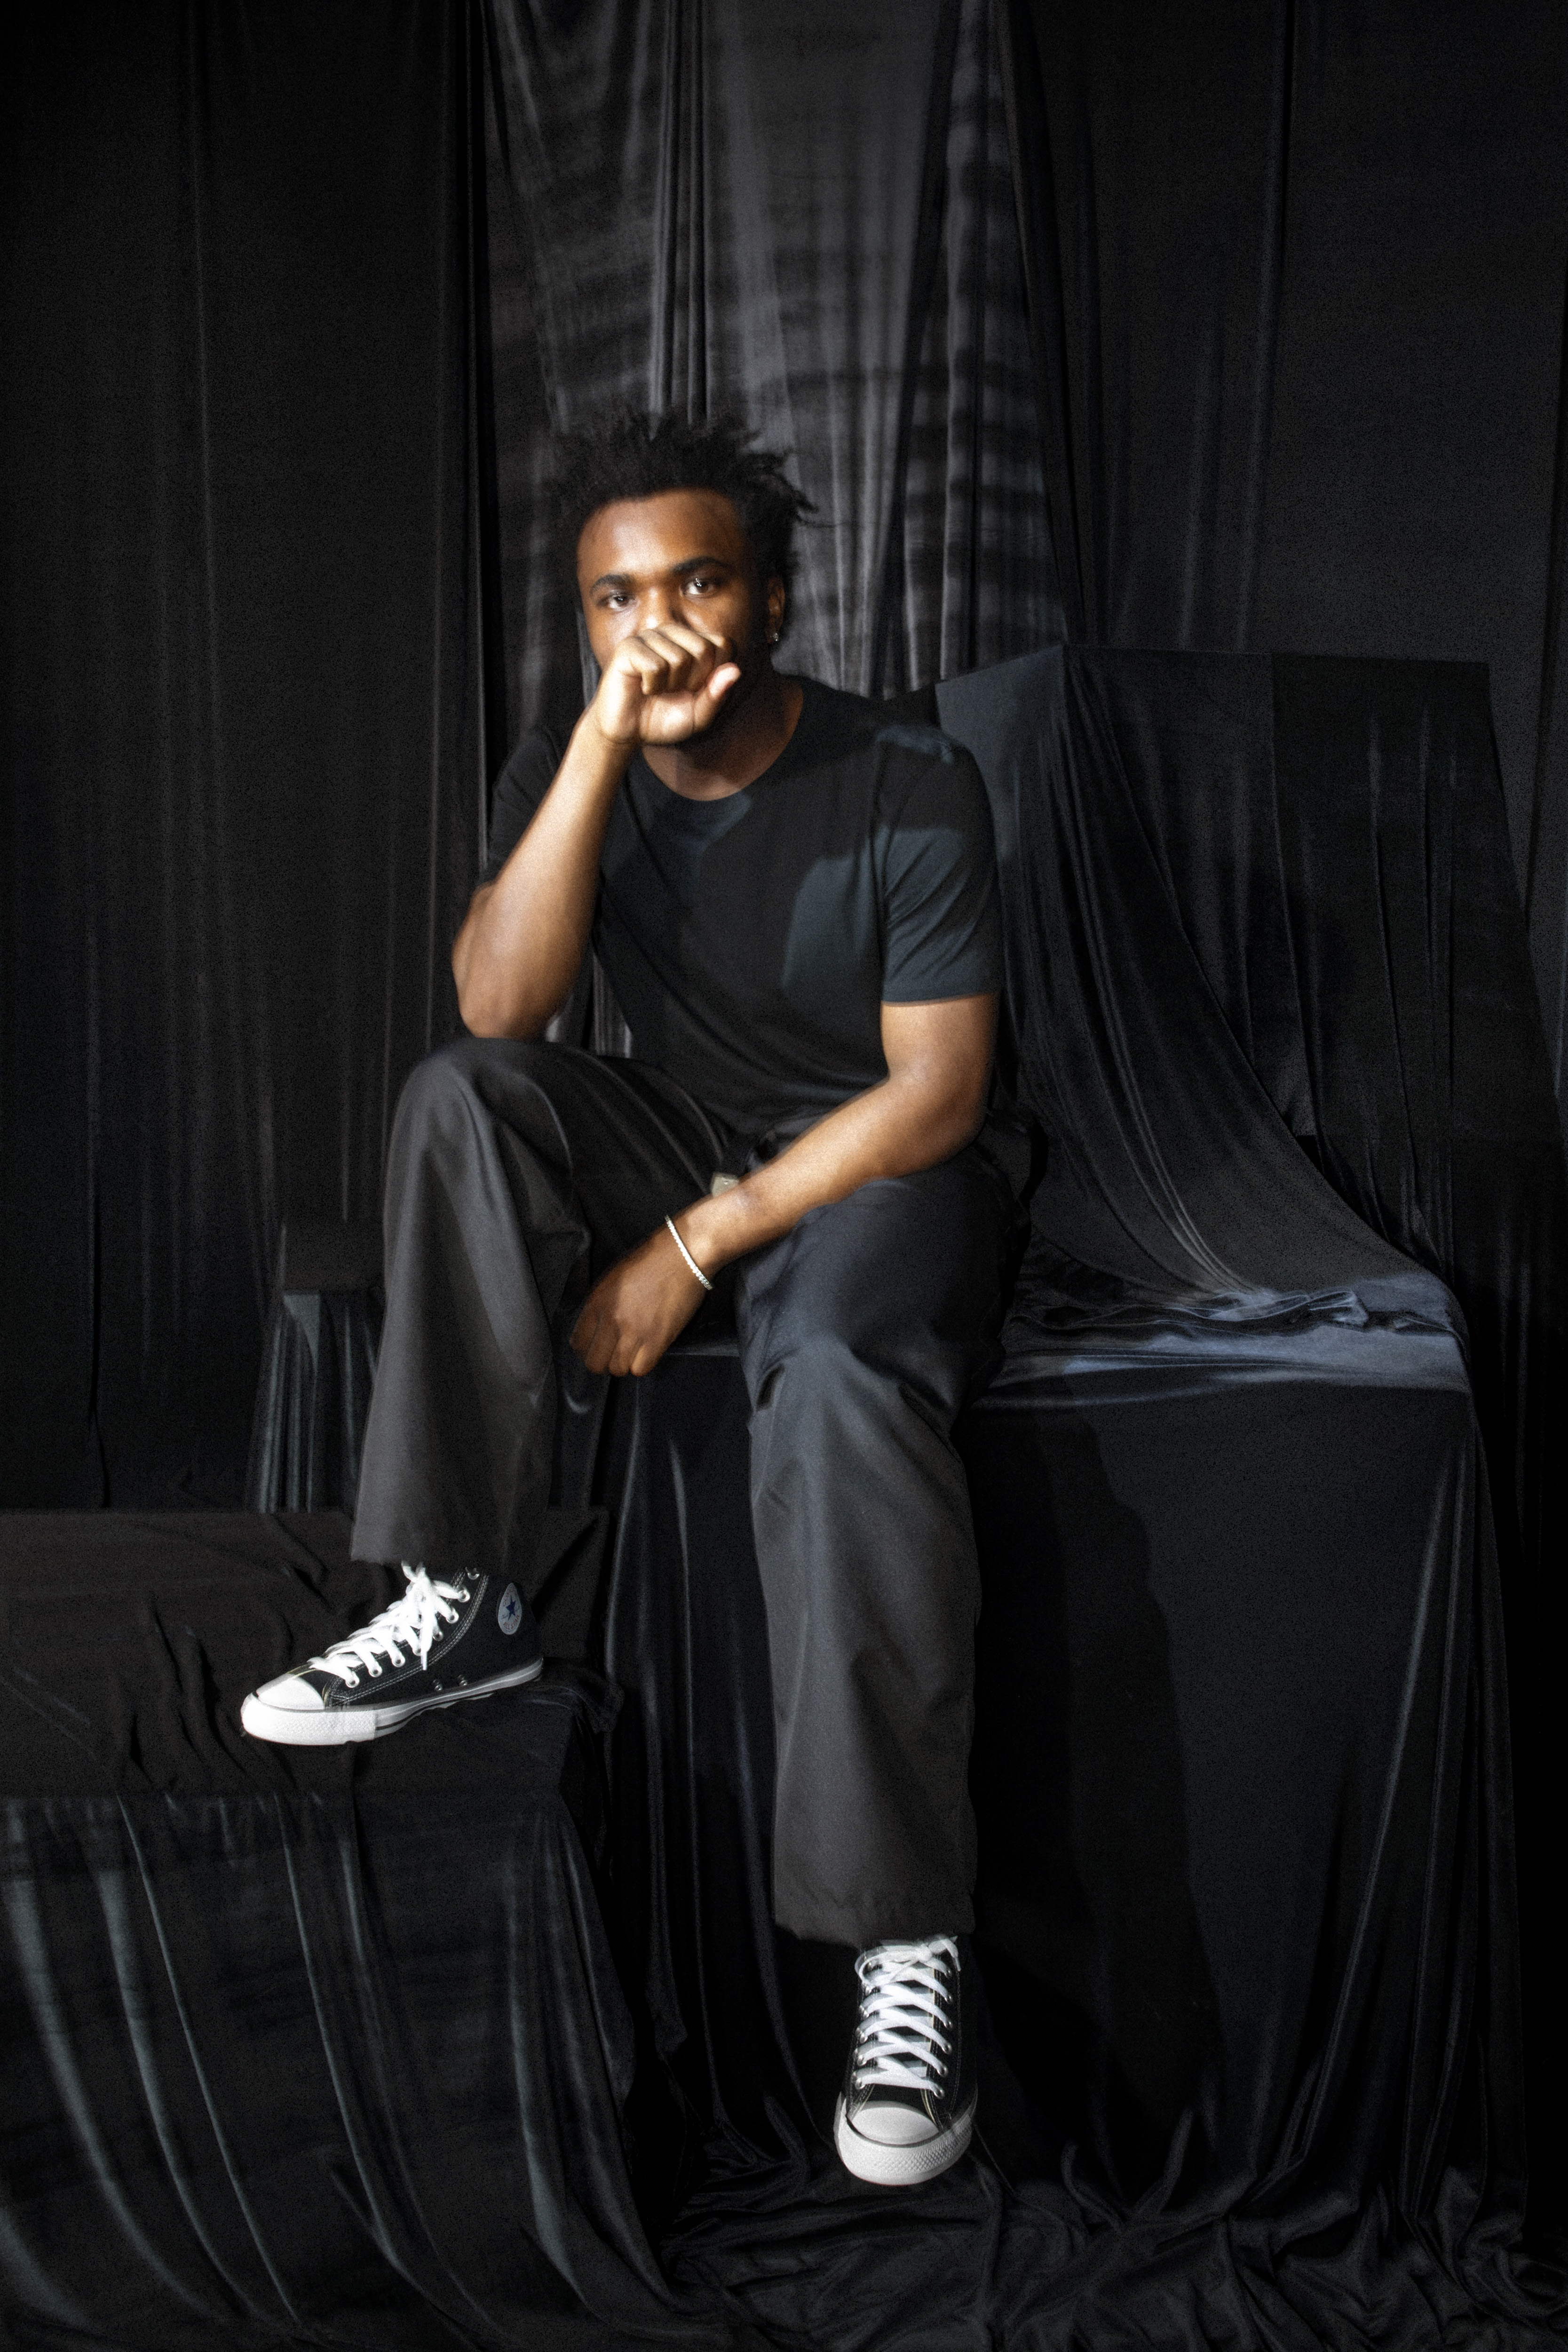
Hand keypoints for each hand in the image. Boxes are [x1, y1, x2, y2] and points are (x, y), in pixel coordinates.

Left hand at [569, 1223, 708, 1376]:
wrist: (682, 1255)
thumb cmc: (651, 1261)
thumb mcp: (614, 1277)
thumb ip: (601, 1303)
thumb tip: (597, 1327)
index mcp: (598, 1301)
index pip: (578, 1341)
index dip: (586, 1350)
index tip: (595, 1349)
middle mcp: (612, 1319)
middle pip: (594, 1362)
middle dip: (602, 1363)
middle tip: (612, 1356)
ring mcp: (634, 1331)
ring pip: (618, 1369)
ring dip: (623, 1364)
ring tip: (631, 1354)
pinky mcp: (657, 1339)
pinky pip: (641, 1369)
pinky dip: (642, 1365)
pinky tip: (646, 1353)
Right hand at [591, 619, 741, 747]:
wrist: (627, 732)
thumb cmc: (663, 719)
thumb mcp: (699, 715)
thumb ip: (717, 695)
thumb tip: (735, 670)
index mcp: (692, 642)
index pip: (722, 644)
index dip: (715, 675)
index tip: (696, 689)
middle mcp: (672, 633)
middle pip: (704, 648)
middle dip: (693, 681)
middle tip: (674, 691)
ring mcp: (650, 637)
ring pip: (679, 658)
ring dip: (670, 686)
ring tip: (658, 690)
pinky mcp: (628, 647)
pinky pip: (654, 665)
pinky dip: (652, 686)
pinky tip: (644, 688)